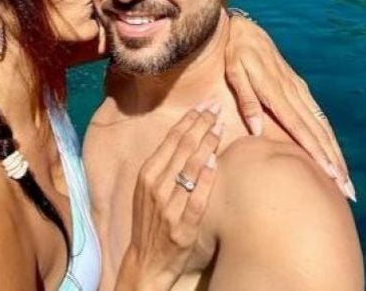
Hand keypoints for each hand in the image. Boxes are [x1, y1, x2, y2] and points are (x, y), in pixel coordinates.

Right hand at [116, 106, 220, 289]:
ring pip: (189, 169)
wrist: (146, 260)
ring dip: (205, 145)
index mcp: (147, 175)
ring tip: (220, 127)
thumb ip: (164, 166)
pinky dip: (204, 180)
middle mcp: (156, 187)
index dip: (189, 120)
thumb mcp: (148, 190)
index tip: (204, 105)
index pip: (171, 140)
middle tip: (216, 108)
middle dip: (201, 125)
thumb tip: (186, 138)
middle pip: (182, 148)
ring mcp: (169, 207)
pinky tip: (213, 163)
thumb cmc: (150, 221)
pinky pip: (195, 199)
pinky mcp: (183, 227)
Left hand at [225, 14, 354, 200]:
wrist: (245, 31)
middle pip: (317, 132)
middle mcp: (294, 93)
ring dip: (334, 151)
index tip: (331, 175)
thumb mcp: (235, 73)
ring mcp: (298, 90)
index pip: (300, 129)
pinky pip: (316, 115)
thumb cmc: (235, 54)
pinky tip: (331, 149)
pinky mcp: (298, 87)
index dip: (316, 153)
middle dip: (333, 161)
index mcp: (277, 92)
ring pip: (321, 125)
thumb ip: (246, 100)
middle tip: (347, 189)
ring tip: (344, 177)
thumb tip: (255, 130)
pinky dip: (326, 135)